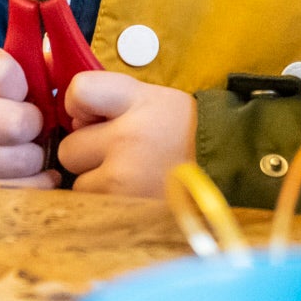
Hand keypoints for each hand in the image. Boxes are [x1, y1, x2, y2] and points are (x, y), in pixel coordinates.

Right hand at [0, 45, 54, 186]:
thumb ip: (32, 64)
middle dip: (35, 126)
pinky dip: (31, 185)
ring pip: (19, 162)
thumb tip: (65, 65)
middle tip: (27, 127)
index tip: (16, 91)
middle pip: (17, 124)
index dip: (22, 84)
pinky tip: (30, 175)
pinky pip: (10, 192)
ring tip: (23, 150)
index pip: (3, 73)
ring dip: (34, 159)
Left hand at [56, 72, 197, 196]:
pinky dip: (107, 203)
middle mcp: (127, 138)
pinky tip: (132, 194)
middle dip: (87, 153)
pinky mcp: (125, 208)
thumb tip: (72, 121)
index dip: (77, 104)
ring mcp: (124, 178)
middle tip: (117, 154)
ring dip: (96, 182)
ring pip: (78, 183)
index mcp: (137, 101)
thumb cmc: (188, 131)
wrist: (231, 166)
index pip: (79, 91)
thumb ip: (112, 102)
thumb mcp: (155, 99)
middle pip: (69, 147)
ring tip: (130, 177)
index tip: (90, 115)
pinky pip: (94, 206)